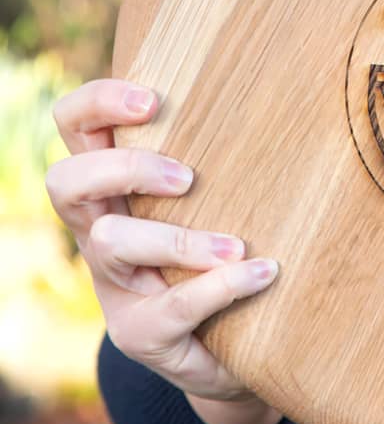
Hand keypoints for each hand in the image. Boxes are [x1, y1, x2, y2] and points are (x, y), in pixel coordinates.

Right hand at [46, 78, 279, 404]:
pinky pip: (170, 307)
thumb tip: (277, 75)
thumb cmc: (226, 247)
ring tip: (235, 244)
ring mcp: (114, 285)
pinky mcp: (140, 333)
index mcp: (112, 184)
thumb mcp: (214, 193)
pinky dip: (221, 286)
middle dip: (124, 169)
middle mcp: (100, 230)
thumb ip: (221, 147)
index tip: (155, 100)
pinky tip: (264, 273)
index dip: (97, 103)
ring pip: (112, 244)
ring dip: (177, 239)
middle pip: (66, 182)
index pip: (72, 125)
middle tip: (187, 177)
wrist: (235, 348)